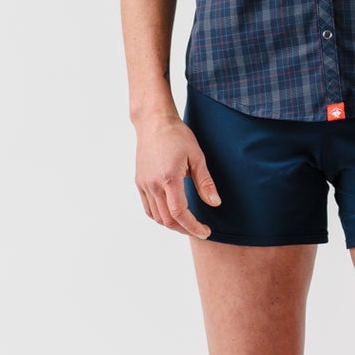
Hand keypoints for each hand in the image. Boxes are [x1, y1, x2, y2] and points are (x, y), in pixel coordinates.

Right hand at [135, 111, 221, 237]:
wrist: (154, 122)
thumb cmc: (177, 135)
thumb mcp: (197, 157)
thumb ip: (205, 182)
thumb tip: (215, 203)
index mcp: (168, 178)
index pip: (179, 213)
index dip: (193, 226)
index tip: (205, 231)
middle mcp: (153, 184)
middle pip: (167, 220)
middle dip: (185, 229)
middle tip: (200, 229)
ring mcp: (144, 184)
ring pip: (156, 217)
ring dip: (173, 225)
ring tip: (188, 223)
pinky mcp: (140, 182)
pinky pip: (148, 208)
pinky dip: (160, 216)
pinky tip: (172, 214)